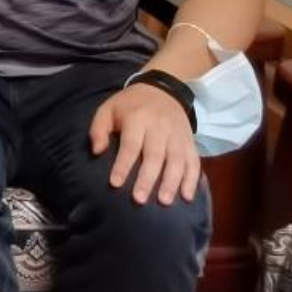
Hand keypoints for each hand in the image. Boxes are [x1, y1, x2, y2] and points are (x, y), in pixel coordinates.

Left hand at [89, 83, 201, 205]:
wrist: (162, 90)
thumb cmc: (129, 105)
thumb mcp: (108, 109)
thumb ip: (98, 129)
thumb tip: (97, 152)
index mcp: (137, 118)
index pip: (130, 145)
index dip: (123, 165)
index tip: (115, 184)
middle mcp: (160, 127)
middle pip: (155, 156)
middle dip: (148, 179)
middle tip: (139, 199)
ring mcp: (178, 135)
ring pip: (177, 161)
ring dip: (172, 183)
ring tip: (165, 202)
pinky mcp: (190, 141)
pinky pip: (194, 161)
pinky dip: (192, 179)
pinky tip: (187, 196)